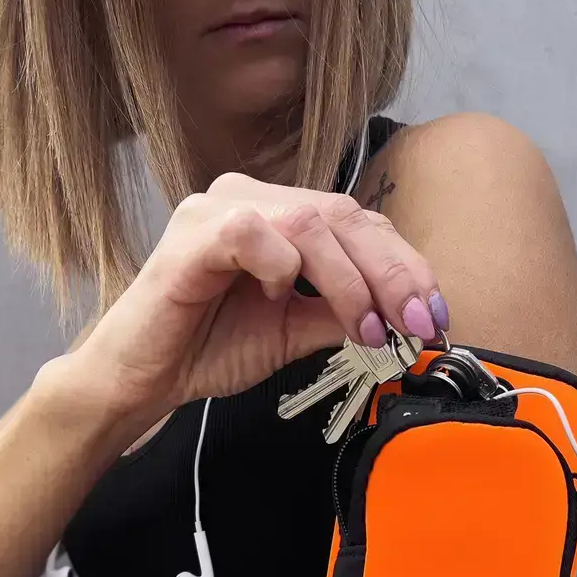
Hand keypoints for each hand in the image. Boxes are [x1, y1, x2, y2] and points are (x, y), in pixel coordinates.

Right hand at [70, 172, 444, 414]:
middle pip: (343, 215)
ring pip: (307, 221)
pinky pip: (250, 232)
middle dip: (391, 272)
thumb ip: (341, 315)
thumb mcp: (294, 332)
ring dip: (348, 280)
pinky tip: (280, 296)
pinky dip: (279, 266)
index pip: (357, 223)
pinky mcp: (191, 236)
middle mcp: (250, 199)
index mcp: (278, 216)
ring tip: (364, 328)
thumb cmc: (209, 348)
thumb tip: (403, 317)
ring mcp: (217, 210)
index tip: (431, 314)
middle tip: (414, 321)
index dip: (403, 265)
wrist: (145, 378)